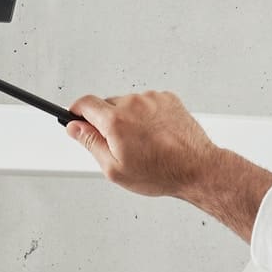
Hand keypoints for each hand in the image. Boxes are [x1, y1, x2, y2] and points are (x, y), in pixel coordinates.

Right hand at [67, 90, 271, 243]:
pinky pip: (147, 103)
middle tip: (117, 144)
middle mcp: (133, 103)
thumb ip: (91, 144)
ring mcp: (152, 99)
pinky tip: (154, 135)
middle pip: (107, 104)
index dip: (76, 111)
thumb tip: (74, 128)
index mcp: (116, 121)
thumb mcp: (115, 169)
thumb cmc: (160, 173)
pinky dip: (146, 115)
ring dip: (128, 119)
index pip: (85, 103)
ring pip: (128, 104)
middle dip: (106, 122)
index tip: (75, 118)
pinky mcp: (168, 98)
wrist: (196, 168)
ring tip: (142, 143)